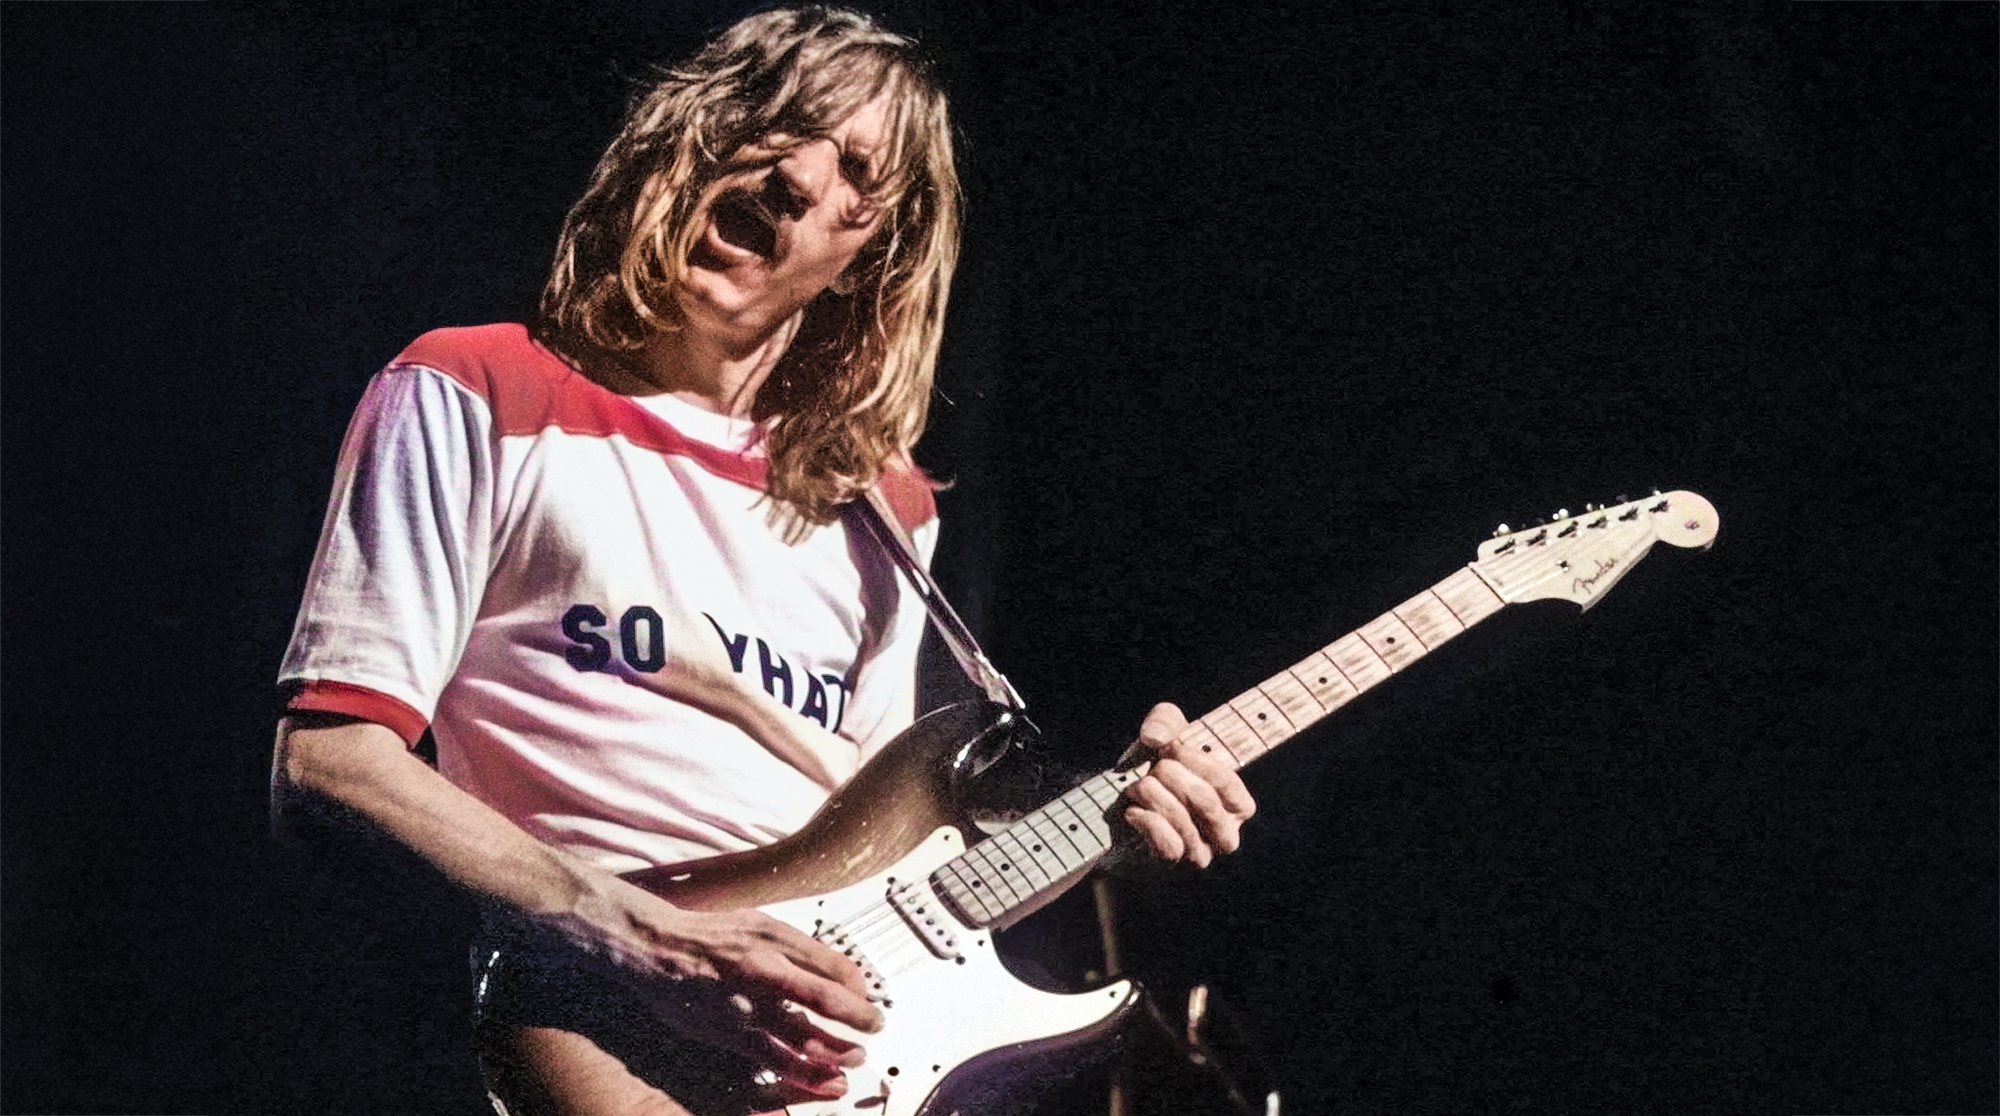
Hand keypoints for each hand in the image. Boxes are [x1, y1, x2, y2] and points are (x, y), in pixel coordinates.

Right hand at [570, 876, 882, 1100]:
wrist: (653, 947)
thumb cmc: (712, 936)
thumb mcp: (761, 924)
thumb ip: (800, 948)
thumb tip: (841, 973)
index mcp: (773, 938)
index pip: (832, 964)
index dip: (859, 987)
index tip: (869, 1000)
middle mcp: (760, 968)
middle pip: (822, 997)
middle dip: (856, 1018)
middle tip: (875, 1028)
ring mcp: (742, 1002)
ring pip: (799, 1035)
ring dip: (834, 1051)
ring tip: (853, 1060)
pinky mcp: (726, 1032)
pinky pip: (771, 1059)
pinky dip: (801, 1072)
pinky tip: (822, 1080)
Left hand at [1119, 703, 1257, 867]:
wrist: (1117, 816)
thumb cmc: (1155, 773)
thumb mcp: (1164, 737)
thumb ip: (1166, 720)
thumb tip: (1154, 738)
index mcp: (1237, 806)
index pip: (1226, 783)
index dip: (1197, 761)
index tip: (1171, 747)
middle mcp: (1225, 835)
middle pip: (1203, 800)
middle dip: (1168, 775)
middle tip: (1152, 769)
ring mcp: (1200, 855)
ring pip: (1181, 819)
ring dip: (1149, 794)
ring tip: (1136, 787)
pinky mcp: (1170, 866)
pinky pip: (1166, 842)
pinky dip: (1145, 819)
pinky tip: (1133, 811)